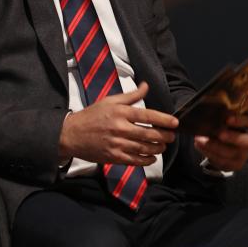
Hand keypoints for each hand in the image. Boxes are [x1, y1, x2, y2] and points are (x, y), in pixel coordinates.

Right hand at [58, 81, 178, 165]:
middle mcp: (120, 128)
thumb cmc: (92, 115)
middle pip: (148, 134)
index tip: (175, 123)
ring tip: (163, 146)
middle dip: (164, 136)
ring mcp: (117, 144)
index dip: (163, 120)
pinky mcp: (113, 157)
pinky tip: (152, 158)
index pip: (147, 116)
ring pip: (143, 149)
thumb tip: (146, 85)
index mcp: (120, 112)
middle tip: (172, 136)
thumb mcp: (110, 100)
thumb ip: (131, 95)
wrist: (72, 134)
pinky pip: (134, 161)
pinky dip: (146, 160)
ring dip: (157, 148)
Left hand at [194, 114, 247, 171]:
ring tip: (199, 139)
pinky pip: (223, 161)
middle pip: (247, 142)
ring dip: (214, 146)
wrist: (224, 149)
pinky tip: (200, 146)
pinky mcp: (235, 165)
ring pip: (231, 153)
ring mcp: (243, 155)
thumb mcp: (225, 122)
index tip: (228, 119)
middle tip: (219, 134)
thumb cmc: (225, 130)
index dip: (240, 121)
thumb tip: (212, 110)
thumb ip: (222, 117)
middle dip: (232, 137)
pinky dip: (209, 153)